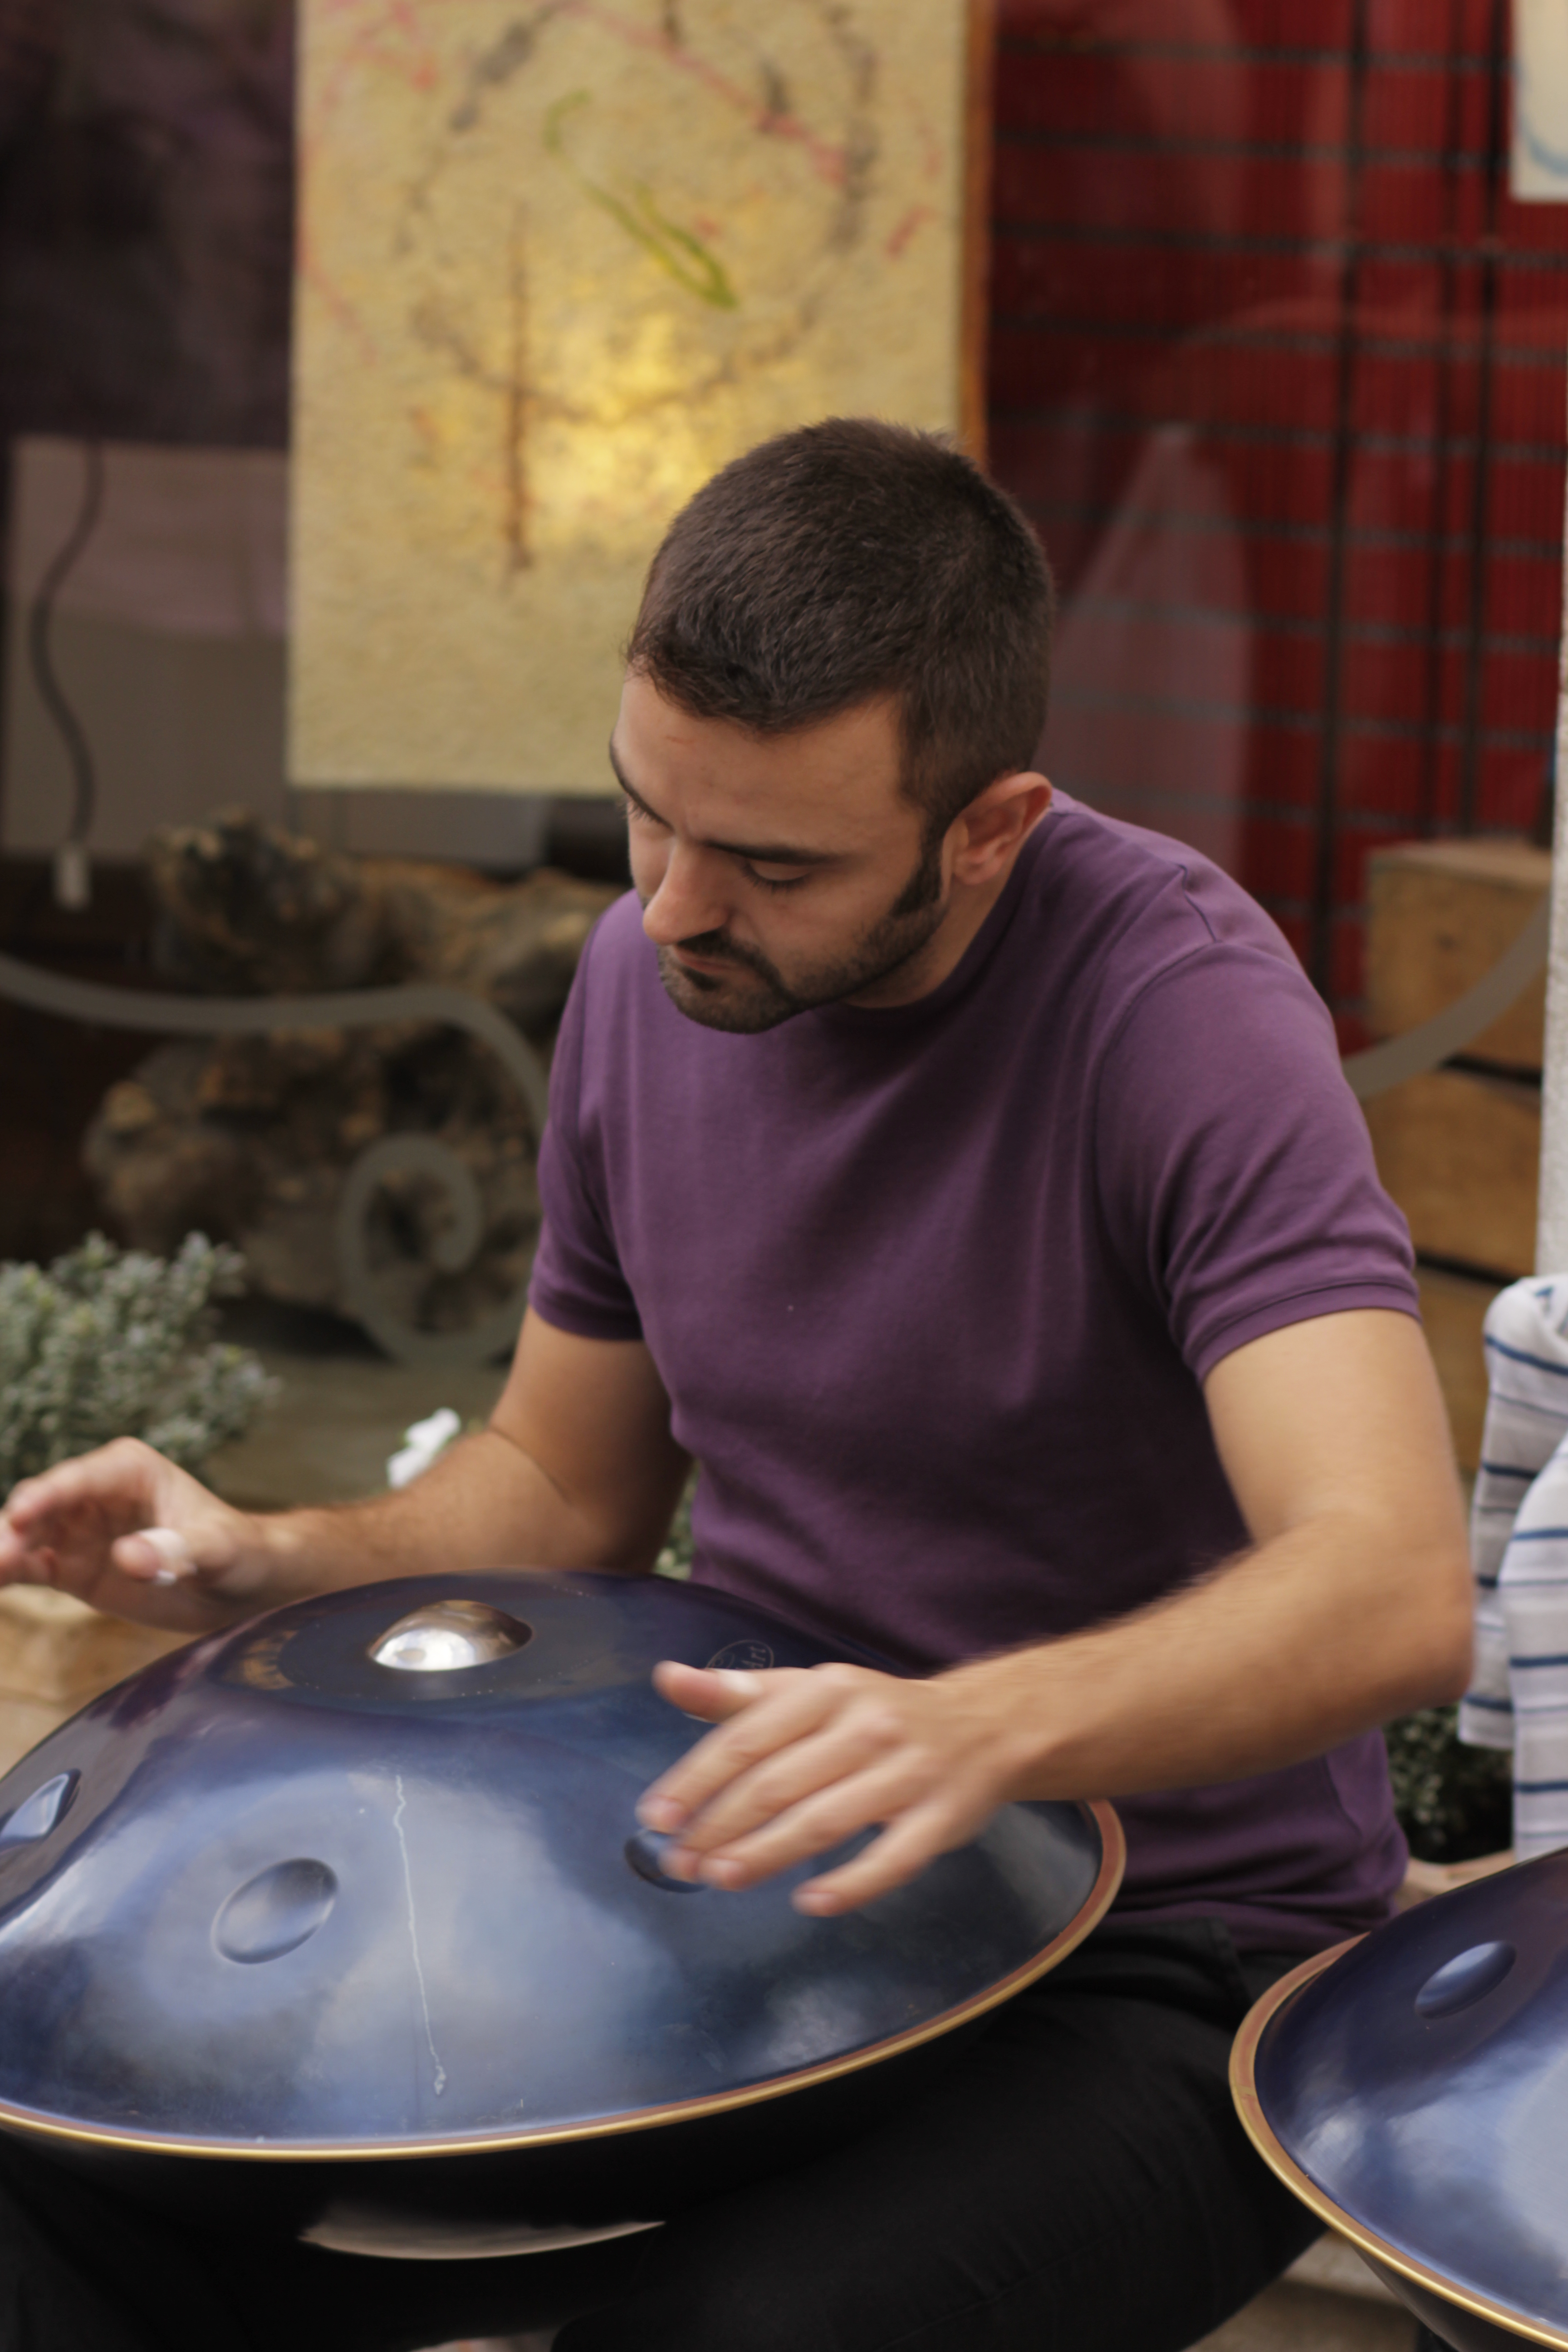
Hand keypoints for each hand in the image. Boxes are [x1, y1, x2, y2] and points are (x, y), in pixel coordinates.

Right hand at [0, 1439, 265, 1629]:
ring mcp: (78, 1530)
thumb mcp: (219, 1550)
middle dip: (13, 1529)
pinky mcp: (71, 1567)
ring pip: (25, 1537)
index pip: (79, 1479)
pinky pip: (29, 1568)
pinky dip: (5, 1574)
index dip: (47, 1496)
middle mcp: (94, 1493)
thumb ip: (179, 1551)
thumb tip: (132, 1557)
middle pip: (40, 1506)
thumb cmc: (237, 1551)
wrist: (241, 1585)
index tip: (20, 1517)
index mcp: (129, 1469)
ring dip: (2, 1552)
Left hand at [637, 1659, 1023, 1914]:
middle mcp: (866, 1727)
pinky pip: (894, 1859)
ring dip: (767, 1853)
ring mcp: (907, 1774)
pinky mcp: (940, 1819)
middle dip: (721, 1825)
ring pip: (825, 1821)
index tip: (656, 1814)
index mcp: (827, 1690)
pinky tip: (809, 1901)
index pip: (748, 1736)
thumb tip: (667, 1678)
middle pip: (779, 1783)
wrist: (983, 1725)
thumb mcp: (810, 1690)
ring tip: (720, 1879)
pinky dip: (851, 1884)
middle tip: (678, 1861)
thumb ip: (739, 1694)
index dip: (697, 1778)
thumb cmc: (873, 1713)